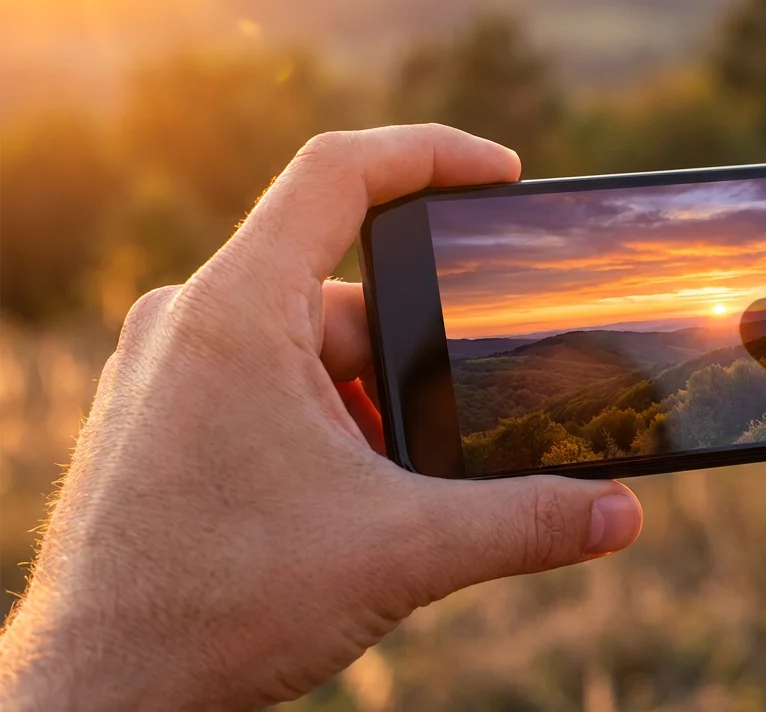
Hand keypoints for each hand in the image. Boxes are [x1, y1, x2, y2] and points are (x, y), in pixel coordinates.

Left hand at [0, 125, 643, 709]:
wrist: (98, 696)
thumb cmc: (216, 608)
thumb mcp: (400, 552)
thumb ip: (525, 522)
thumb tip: (623, 515)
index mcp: (235, 311)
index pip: (338, 172)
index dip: (431, 152)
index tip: (503, 175)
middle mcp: (187, 320)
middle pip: (342, 292)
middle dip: (414, 359)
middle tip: (452, 432)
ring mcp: (164, 369)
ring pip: (305, 349)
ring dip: (369, 405)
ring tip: (392, 492)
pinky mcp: (159, 416)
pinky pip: (264, 384)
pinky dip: (323, 424)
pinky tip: (343, 503)